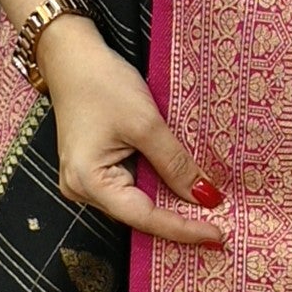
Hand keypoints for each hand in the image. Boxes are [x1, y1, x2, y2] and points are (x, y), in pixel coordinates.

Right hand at [35, 13, 224, 246]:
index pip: (144, 216)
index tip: (217, 235)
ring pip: (136, 202)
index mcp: (88, 182)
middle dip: (178, 219)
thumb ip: (175, 164)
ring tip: (207, 211)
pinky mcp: (95, 168)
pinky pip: (131, 186)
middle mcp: (81, 189)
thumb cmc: (101, 84)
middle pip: (138, 215)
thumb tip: (205, 196)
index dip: (182, 228)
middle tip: (220, 228)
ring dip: (169, 203)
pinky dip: (156, 187)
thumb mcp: (146, 124)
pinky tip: (181, 189)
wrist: (71, 56)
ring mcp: (85, 180)